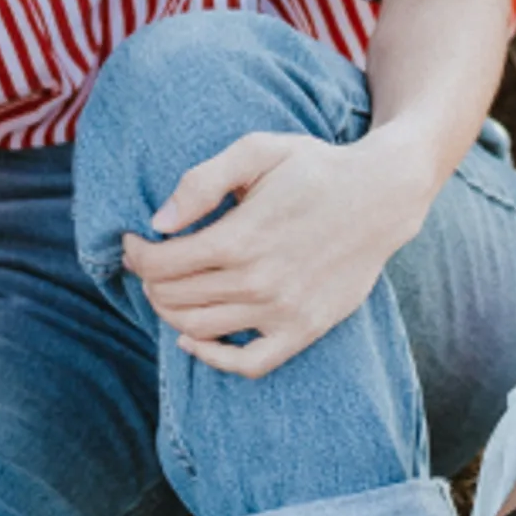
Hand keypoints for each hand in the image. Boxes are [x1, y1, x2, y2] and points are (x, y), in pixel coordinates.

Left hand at [121, 131, 427, 377]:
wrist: (381, 197)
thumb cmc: (314, 168)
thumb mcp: (258, 151)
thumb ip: (203, 181)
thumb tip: (158, 223)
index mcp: (241, 237)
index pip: (160, 264)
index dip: (135, 253)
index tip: (134, 241)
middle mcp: (258, 282)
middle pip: (173, 298)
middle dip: (149, 280)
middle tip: (150, 262)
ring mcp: (282, 311)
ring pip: (199, 329)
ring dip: (170, 312)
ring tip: (169, 288)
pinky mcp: (303, 330)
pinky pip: (248, 364)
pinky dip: (212, 358)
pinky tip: (194, 339)